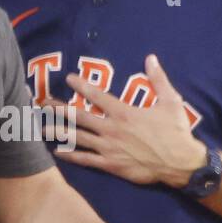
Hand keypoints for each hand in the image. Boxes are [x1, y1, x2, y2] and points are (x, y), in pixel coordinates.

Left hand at [52, 55, 205, 186]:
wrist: (180, 163)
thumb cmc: (175, 131)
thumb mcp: (171, 101)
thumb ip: (159, 79)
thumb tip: (150, 58)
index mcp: (124, 113)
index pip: (97, 96)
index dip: (82, 85)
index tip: (68, 78)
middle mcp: (111, 129)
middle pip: (79, 116)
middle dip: (59, 109)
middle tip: (43, 103)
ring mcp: (108, 147)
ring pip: (77, 138)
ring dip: (58, 132)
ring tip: (41, 128)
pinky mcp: (110, 164)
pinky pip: (86, 159)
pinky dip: (71, 155)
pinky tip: (57, 152)